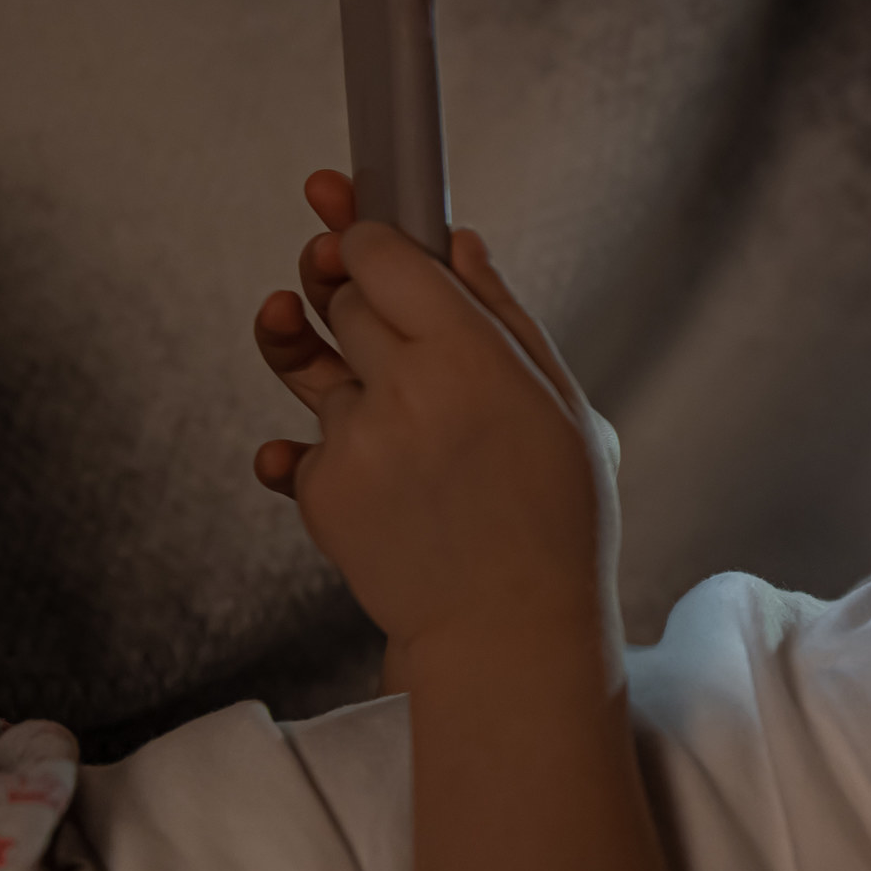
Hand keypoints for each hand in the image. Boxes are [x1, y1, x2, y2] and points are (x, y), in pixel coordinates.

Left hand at [254, 171, 620, 661]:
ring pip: (317, 368)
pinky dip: (333, 450)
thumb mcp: (563, 406)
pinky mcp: (320, 491)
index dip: (366, 238)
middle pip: (339, 298)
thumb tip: (459, 242)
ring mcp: (354, 441)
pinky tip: (383, 480)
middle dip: (350, 296)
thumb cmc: (553, 521)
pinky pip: (307, 441)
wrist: (509, 634)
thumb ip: (506, 315)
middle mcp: (403, 389)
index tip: (366, 237)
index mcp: (472, 355)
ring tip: (369, 395)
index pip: (381, 253)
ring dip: (340, 375)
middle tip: (377, 317)